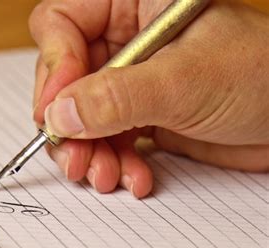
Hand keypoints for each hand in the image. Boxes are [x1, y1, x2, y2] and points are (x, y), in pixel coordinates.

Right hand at [29, 0, 268, 196]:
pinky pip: (106, 138)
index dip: (54, 67)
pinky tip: (132, 177)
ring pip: (81, 115)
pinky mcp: (139, 114)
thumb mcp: (186, 81)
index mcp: (133, 5)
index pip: (63, 24)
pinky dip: (113, 161)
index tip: (56, 111)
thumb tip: (59, 115)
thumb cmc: (263, 75)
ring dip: (89, 151)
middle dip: (69, 124)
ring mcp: (130, 80)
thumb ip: (117, 97)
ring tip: (105, 175)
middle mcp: (125, 40)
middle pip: (65, 78)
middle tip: (74, 157)